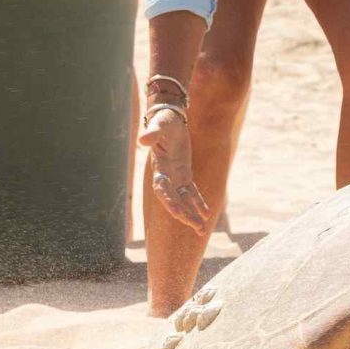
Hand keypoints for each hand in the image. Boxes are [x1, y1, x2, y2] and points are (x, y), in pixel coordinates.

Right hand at [139, 107, 212, 230]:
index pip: (163, 189)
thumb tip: (143, 140)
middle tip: (197, 229)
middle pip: (174, 200)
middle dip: (185, 215)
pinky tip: (206, 214)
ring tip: (201, 230)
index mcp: (160, 167)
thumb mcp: (160, 125)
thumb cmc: (164, 120)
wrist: (170, 118)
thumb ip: (152, 133)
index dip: (170, 201)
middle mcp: (166, 176)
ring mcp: (175, 176)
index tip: (178, 214)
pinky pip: (191, 192)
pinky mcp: (183, 173)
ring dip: (192, 214)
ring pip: (183, 200)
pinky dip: (198, 202)